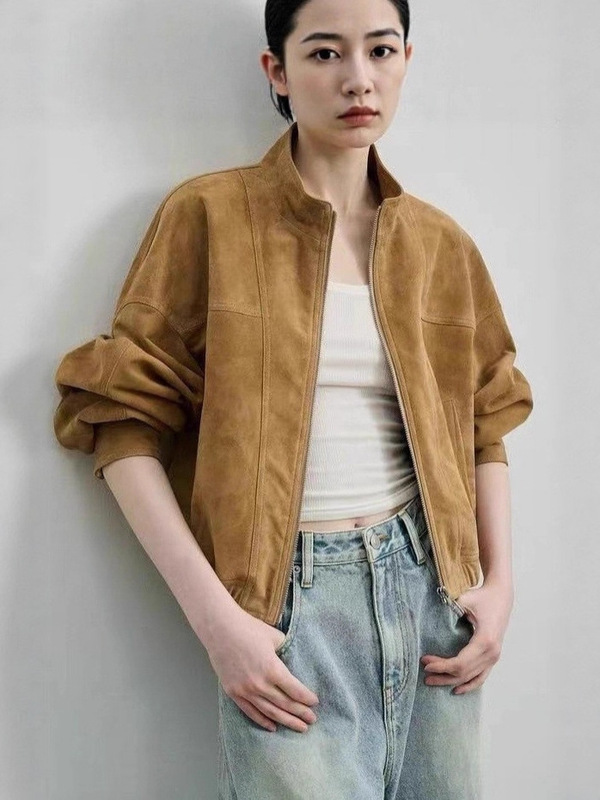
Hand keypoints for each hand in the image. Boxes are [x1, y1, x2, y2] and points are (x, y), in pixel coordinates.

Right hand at [206, 605, 319, 732]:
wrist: (220, 629)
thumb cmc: (248, 628)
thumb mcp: (274, 637)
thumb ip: (286, 650)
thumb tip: (293, 660)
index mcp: (272, 669)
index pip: (295, 690)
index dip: (306, 698)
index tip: (315, 703)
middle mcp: (260, 684)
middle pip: (285, 704)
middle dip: (301, 713)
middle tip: (312, 720)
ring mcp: (245, 690)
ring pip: (270, 712)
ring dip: (286, 721)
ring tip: (299, 727)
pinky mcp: (233, 692)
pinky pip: (251, 712)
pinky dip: (263, 721)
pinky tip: (273, 727)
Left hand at [420, 579, 513, 693]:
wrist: (500, 595)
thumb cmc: (481, 597)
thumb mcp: (464, 600)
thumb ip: (449, 611)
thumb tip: (428, 621)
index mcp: (485, 641)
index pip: (459, 663)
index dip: (441, 666)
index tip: (425, 662)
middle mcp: (491, 653)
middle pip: (463, 673)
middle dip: (442, 674)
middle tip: (424, 673)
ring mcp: (494, 657)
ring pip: (470, 677)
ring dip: (450, 681)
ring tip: (432, 680)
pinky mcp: (493, 657)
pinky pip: (481, 677)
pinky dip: (469, 685)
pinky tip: (456, 690)